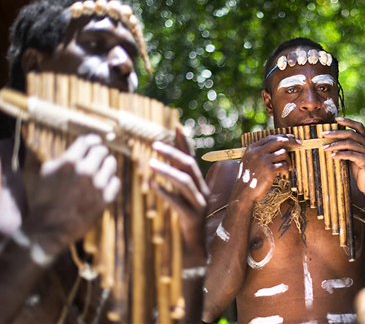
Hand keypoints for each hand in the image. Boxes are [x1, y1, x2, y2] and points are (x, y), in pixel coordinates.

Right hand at [22, 134, 119, 255]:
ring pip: (111, 163)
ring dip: (106, 165)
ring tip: (100, 171)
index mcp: (69, 162)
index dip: (92, 141)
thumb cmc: (44, 199)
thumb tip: (82, 146)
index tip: (94, 143)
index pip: (88, 141)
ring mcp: (98, 185)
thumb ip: (64, 156)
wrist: (48, 229)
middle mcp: (86, 171)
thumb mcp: (47, 172)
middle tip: (97, 157)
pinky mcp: (106, 198)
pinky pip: (116, 181)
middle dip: (99, 153)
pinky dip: (111, 181)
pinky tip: (102, 185)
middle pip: (101, 150)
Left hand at [150, 127, 209, 252]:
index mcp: (199, 185)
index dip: (185, 142)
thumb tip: (159, 165)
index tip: (176, 125)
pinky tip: (152, 186)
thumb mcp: (182, 200)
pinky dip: (165, 193)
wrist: (194, 251)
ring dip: (166, 171)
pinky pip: (178, 203)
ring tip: (150, 164)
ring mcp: (199, 205)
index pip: (192, 158)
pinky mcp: (192, 218)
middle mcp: (202, 192)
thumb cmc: (184, 223)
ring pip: (184, 182)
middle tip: (154, 144)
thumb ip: (175, 183)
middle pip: (189, 166)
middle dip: (172, 153)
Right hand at [235, 134, 300, 201]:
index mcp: (252, 148)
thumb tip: (276, 146)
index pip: (270, 137)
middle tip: (299, 144)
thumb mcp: (248, 161)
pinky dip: (286, 169)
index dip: (283, 137)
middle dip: (291, 141)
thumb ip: (258, 152)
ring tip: (286, 168)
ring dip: (288, 161)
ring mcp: (263, 160)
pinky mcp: (269, 170)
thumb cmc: (247, 178)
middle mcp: (257, 152)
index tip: (291, 138)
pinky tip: (282, 174)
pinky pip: (284, 165)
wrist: (243, 193)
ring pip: (283, 153)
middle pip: (279, 141)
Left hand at [322, 117, 364, 194]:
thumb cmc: (360, 169)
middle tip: (323, 134)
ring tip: (324, 147)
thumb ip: (348, 146)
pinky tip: (332, 156)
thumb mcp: (354, 154)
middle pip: (351, 134)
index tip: (336, 119)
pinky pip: (351, 155)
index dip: (348, 121)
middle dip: (336, 133)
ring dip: (335, 144)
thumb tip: (332, 138)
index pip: (359, 126)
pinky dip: (340, 154)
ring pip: (349, 144)